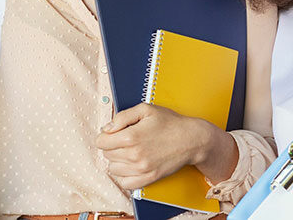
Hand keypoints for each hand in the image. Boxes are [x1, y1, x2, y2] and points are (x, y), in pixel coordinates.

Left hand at [95, 103, 234, 189]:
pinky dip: (124, 176)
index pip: (101, 142)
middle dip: (111, 146)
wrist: (191, 140)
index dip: (105, 136)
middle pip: (106, 155)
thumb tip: (106, 129)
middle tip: (124, 140)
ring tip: (129, 152)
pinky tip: (131, 166)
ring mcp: (141, 169)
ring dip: (117, 161)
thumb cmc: (169, 122)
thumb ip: (121, 117)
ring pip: (113, 169)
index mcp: (131, 136)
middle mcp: (134, 155)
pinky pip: (125, 183)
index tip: (112, 133)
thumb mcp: (145, 109)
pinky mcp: (149, 178)